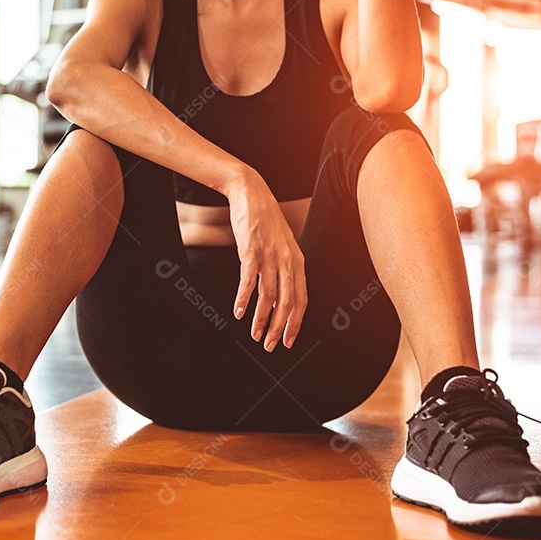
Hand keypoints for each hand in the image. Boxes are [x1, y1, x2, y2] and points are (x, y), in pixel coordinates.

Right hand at [224, 168, 306, 350]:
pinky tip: (239, 312)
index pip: (302, 299)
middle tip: (271, 346)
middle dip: (280, 328)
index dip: (296, 323)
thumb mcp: (281, 245)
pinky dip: (243, 299)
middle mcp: (287, 261)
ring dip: (262, 319)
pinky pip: (249, 281)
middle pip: (287, 302)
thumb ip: (283, 269)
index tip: (290, 340)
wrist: (251, 193)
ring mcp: (269, 256)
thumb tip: (279, 296)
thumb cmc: (265, 221)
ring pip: (269, 296)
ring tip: (255, 335)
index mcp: (297, 261)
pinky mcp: (250, 250)